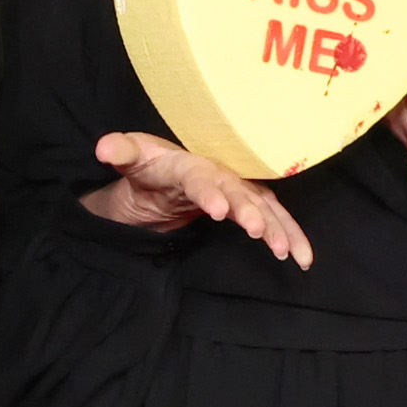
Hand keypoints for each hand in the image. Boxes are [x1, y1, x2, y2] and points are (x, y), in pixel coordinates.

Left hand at [83, 130, 314, 270]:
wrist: (168, 174)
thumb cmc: (150, 165)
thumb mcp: (131, 158)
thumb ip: (120, 152)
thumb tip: (103, 148)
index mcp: (188, 164)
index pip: (197, 177)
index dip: (208, 191)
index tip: (218, 209)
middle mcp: (220, 173)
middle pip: (237, 191)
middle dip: (248, 210)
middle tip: (256, 230)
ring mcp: (239, 188)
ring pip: (262, 207)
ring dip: (276, 227)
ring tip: (286, 252)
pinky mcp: (251, 204)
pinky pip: (274, 219)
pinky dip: (291, 236)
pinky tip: (303, 258)